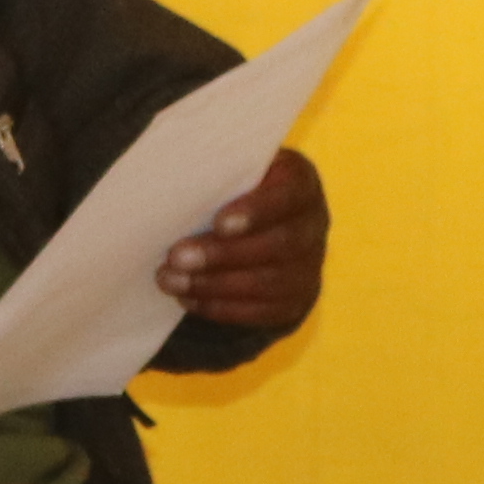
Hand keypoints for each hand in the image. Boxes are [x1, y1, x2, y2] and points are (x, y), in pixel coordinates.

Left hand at [155, 146, 325, 330]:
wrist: (262, 230)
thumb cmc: (235, 190)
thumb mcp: (233, 172)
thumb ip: (216, 174)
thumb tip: (170, 181)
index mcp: (301, 182)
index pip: (290, 194)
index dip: (257, 210)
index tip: (219, 223)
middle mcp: (313, 224)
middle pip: (279, 243)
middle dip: (223, 254)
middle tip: (176, 257)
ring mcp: (309, 266)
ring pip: (269, 282)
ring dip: (214, 284)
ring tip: (171, 280)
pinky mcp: (295, 300)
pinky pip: (262, 311)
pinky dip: (221, 307)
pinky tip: (188, 298)